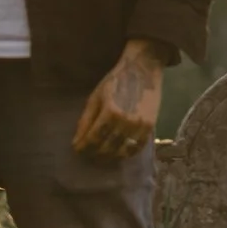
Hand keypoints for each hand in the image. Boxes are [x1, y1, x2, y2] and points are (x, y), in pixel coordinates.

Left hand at [74, 39, 165, 161]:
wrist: (142, 70)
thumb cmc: (115, 81)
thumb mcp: (95, 97)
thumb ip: (86, 120)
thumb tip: (77, 141)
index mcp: (110, 112)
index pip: (93, 139)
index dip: (83, 147)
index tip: (77, 149)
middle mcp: (126, 122)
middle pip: (107, 148)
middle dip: (94, 154)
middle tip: (87, 154)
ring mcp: (139, 126)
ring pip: (121, 152)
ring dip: (109, 157)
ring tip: (100, 156)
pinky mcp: (150, 128)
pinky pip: (136, 148)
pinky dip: (125, 154)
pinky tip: (117, 153)